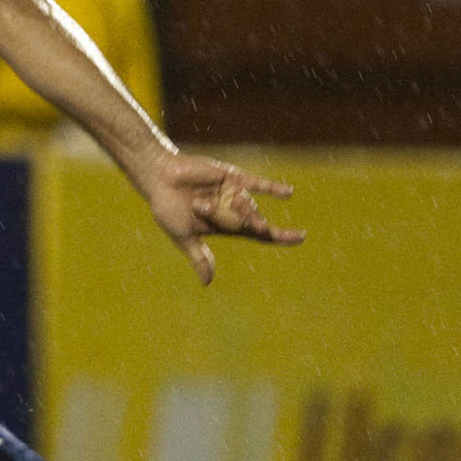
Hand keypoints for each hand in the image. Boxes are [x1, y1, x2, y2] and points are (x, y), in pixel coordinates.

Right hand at [139, 151, 304, 285]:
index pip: (259, 235)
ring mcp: (233, 192)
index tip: (300, 237)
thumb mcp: (184, 236)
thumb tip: (207, 283)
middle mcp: (234, 209)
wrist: (159, 178)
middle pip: (250, 222)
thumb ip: (198, 257)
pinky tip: (289, 194)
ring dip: (229, 208)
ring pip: (246, 205)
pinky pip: (255, 183)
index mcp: (225, 226)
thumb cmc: (167, 208)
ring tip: (199, 205)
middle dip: (234, 221)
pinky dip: (272, 188)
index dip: (280, 236)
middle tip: (202, 212)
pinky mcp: (231, 177)